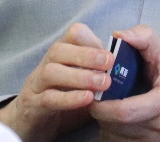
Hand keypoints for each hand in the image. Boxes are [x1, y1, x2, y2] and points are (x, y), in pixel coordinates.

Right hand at [0, 23, 113, 141]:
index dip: (91, 40)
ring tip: (103, 83)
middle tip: (110, 62)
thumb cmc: (62, 99)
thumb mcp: (83, 83)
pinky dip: (69, 98)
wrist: (31, 124)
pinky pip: (48, 98)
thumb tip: (128, 69)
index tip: (111, 52)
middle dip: (87, 54)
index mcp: (60, 56)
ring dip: (79, 75)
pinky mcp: (33, 106)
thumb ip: (100, 74)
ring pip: (51, 71)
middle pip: (59, 49)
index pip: (72, 35)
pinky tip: (88, 99)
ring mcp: (36, 85)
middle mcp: (46, 65)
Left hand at [90, 25, 159, 141]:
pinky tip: (117, 122)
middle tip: (96, 99)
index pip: (125, 111)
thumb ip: (144, 38)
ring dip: (106, 125)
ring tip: (108, 109)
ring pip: (116, 139)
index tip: (94, 94)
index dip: (103, 105)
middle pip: (117, 126)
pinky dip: (113, 135)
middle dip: (101, 113)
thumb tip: (118, 35)